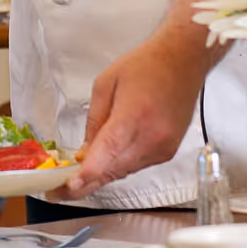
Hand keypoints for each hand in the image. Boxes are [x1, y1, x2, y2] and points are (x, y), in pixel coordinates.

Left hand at [52, 0, 223, 199]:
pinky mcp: (169, 151)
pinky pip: (138, 165)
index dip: (84, 176)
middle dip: (87, 181)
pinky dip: (122, 163)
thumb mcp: (106, 84)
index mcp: (132, 117)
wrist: (184, 59)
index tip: (66, 188)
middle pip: (113, 171)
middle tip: (62, 187)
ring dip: (104, 171)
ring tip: (85, 167)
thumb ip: (94, 120)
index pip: (105, 156)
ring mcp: (162, 147)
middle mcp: (151, 137)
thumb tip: (85, 150)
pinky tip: (113, 154)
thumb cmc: (145, 65)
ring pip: (124, 171)